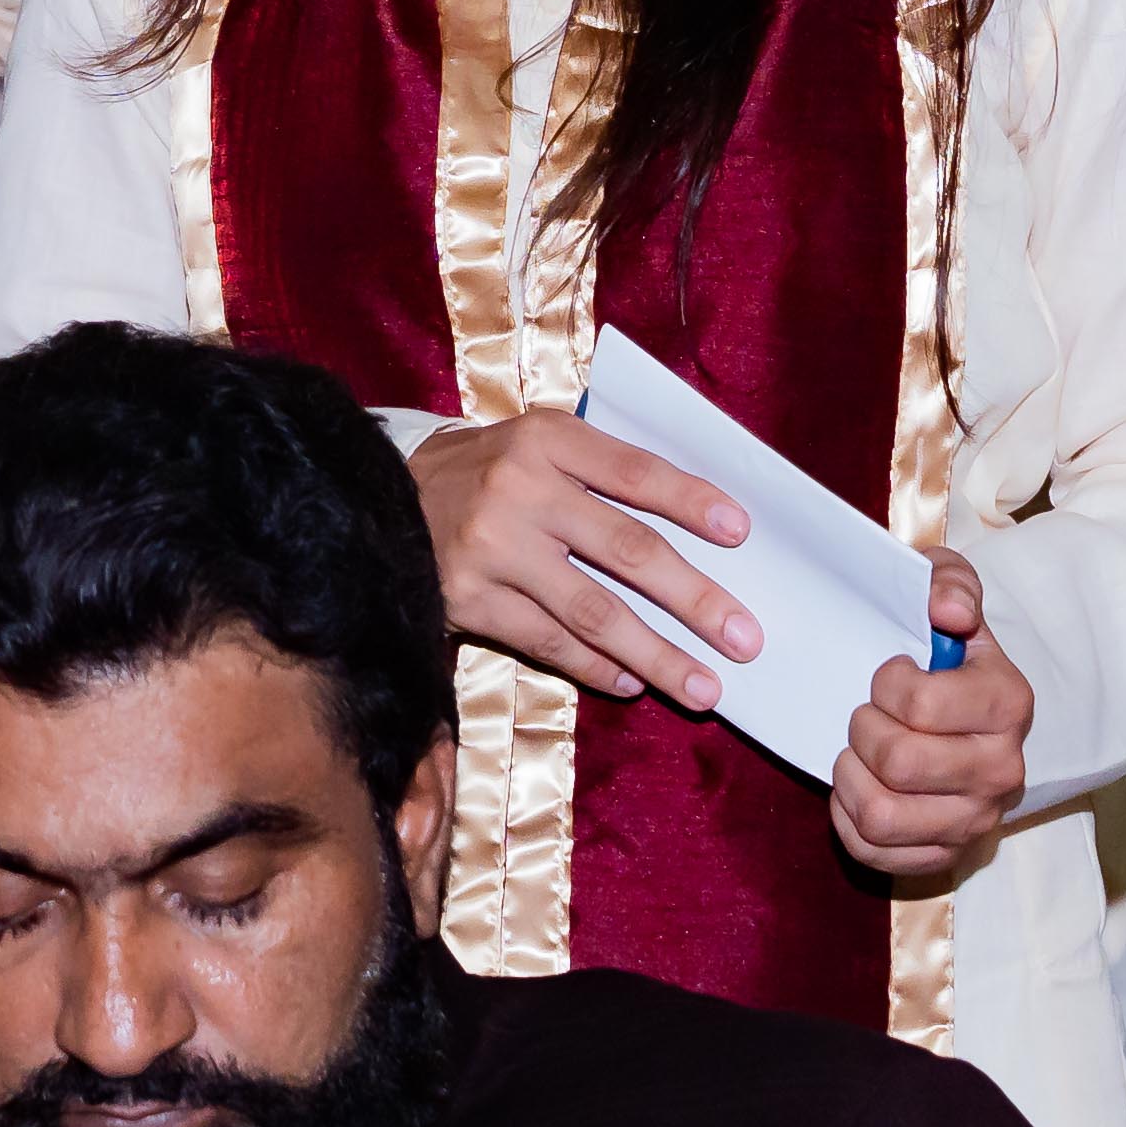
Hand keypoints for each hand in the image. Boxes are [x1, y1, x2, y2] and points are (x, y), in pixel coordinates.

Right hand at [409, 409, 754, 710]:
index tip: (741, 534)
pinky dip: (596, 666)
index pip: (634, 472)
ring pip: (593, 611)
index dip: (690, 501)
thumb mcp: (537, 445)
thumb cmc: (488, 472)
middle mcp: (520, 490)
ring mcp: (492, 548)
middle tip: (745, 638)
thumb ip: (602, 473)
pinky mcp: (468, 598)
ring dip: (656, 654)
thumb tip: (697, 526)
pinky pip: (547, 641)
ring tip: (704, 687)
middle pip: (626, 550)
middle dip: (694, 599)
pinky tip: (632, 682)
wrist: (380, 498)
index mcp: (546, 440)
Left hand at [827, 553, 1034, 891]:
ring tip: (856, 751)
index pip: (921, 704)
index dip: (886, 684)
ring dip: (850, 777)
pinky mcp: (945, 856)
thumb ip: (948, 582)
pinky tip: (859, 787)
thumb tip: (948, 611)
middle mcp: (1002, 770)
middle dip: (862, 729)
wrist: (960, 711)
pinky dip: (849, 819)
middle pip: (898, 762)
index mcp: (1008, 703)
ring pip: (881, 816)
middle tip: (864, 713)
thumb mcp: (946, 592)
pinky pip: (874, 853)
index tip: (889, 674)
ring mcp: (975, 820)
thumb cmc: (944, 647)